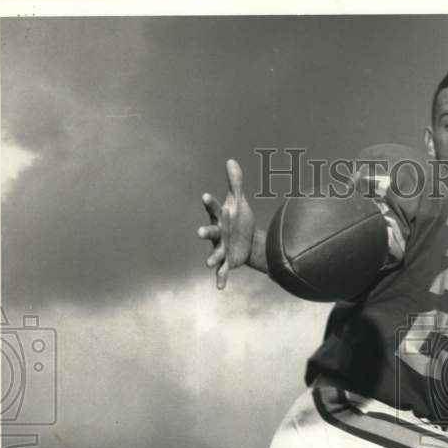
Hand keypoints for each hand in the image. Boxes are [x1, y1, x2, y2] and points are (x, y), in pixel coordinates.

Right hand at [198, 159, 254, 289]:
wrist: (247, 241)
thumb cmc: (238, 220)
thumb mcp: (239, 202)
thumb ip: (235, 183)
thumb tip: (231, 160)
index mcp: (219, 217)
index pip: (213, 208)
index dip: (209, 203)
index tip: (204, 195)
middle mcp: (217, 233)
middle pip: (210, 232)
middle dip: (206, 233)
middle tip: (200, 233)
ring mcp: (221, 248)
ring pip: (215, 253)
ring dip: (212, 258)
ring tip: (209, 264)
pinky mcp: (227, 261)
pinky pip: (223, 271)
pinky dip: (221, 278)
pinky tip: (220, 287)